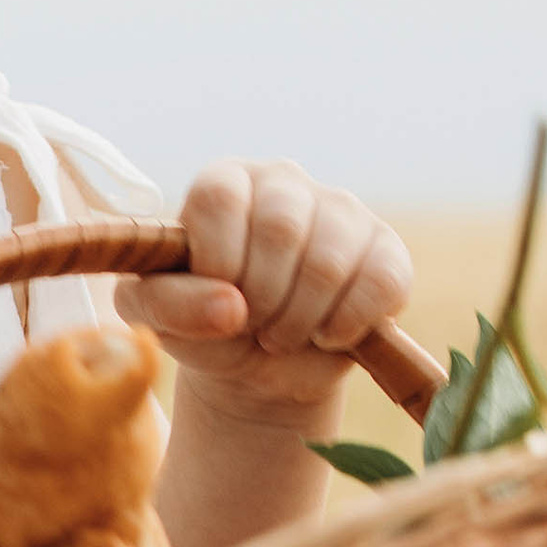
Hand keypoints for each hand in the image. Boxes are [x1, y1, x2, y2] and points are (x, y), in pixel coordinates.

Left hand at [118, 160, 414, 425]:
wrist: (260, 363)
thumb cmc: (204, 327)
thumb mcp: (160, 320)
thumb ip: (169, 305)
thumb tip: (231, 306)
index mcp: (223, 183)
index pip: (220, 197)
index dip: (218, 261)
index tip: (217, 299)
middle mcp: (283, 182)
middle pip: (280, 227)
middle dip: (261, 298)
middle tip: (252, 327)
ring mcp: (340, 210)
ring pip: (329, 260)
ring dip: (300, 320)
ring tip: (281, 336)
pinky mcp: (386, 248)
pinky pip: (380, 282)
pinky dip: (348, 324)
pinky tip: (326, 334)